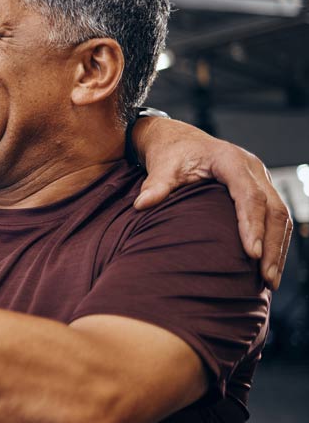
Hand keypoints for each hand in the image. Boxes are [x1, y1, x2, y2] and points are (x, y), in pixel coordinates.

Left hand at [132, 116, 291, 288]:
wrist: (179, 140)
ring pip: (281, 216)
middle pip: (274, 208)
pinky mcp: (261, 190)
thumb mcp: (162, 165)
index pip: (249, 195)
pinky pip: (275, 218)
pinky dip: (275, 242)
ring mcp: (260, 180)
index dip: (252, 224)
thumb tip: (141, 205)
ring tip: (269, 282)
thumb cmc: (171, 153)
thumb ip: (156, 185)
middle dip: (272, 245)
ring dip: (277, 249)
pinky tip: (267, 267)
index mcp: (231, 160)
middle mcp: (253, 168)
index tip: (251, 254)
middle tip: (266, 278)